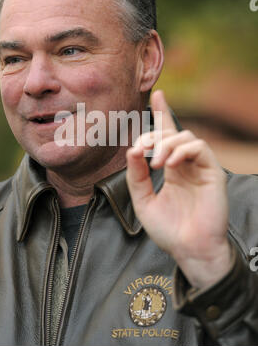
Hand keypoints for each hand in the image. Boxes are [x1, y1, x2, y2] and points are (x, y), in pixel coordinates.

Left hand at [126, 90, 231, 288]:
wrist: (188, 250)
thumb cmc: (168, 230)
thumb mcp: (143, 201)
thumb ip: (136, 176)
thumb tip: (132, 150)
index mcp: (171, 169)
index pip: (166, 136)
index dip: (162, 114)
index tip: (158, 95)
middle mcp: (186, 165)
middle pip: (171, 134)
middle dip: (152, 135)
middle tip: (141, 149)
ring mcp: (200, 167)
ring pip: (185, 137)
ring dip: (165, 144)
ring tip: (155, 163)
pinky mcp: (213, 172)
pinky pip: (200, 148)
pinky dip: (183, 150)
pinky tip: (170, 163)